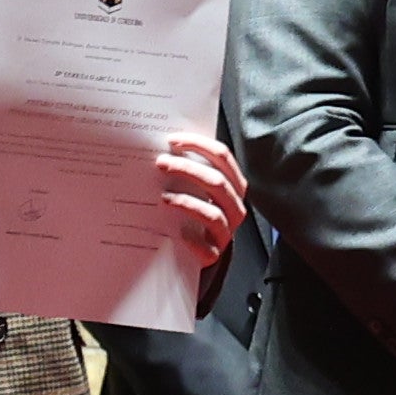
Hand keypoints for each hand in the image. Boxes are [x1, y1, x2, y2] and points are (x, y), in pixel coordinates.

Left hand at [156, 134, 246, 274]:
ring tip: (163, 196)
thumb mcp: (195, 189)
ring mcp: (225, 232)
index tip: (172, 140)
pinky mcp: (213, 254)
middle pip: (218, 182)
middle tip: (161, 163)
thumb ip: (189, 170)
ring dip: (187, 201)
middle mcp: (234, 208)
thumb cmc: (192, 214)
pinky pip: (205, 246)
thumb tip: (164, 148)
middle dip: (188, 169)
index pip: (222, 157)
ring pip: (213, 213)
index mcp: (232, 186)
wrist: (194, 253)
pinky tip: (175, 231)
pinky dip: (191, 238)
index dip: (199, 145)